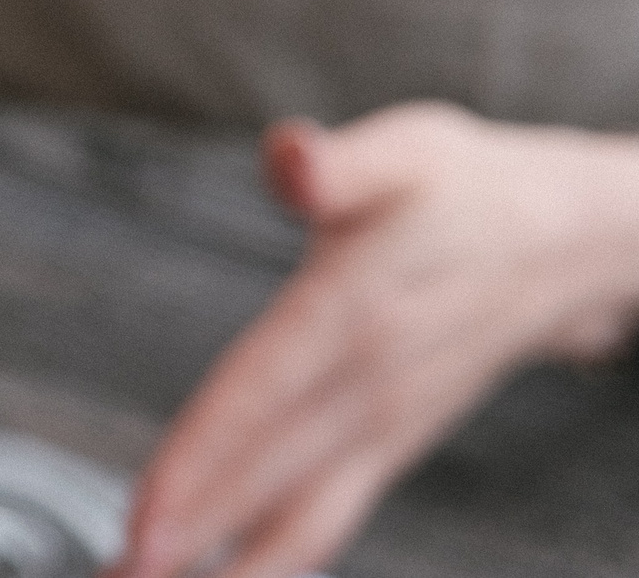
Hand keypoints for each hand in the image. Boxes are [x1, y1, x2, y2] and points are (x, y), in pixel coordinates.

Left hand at [115, 104, 638, 577]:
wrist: (566, 242)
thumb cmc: (466, 189)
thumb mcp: (405, 152)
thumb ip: (338, 164)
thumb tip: (292, 156)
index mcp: (356, 307)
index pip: (262, 391)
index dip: (203, 454)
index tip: (147, 514)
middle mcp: (370, 383)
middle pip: (268, 470)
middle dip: (194, 531)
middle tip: (122, 575)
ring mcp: (384, 426)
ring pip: (301, 513)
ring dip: (230, 563)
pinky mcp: (388, 445)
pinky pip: (325, 513)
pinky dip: (272, 555)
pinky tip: (221, 577)